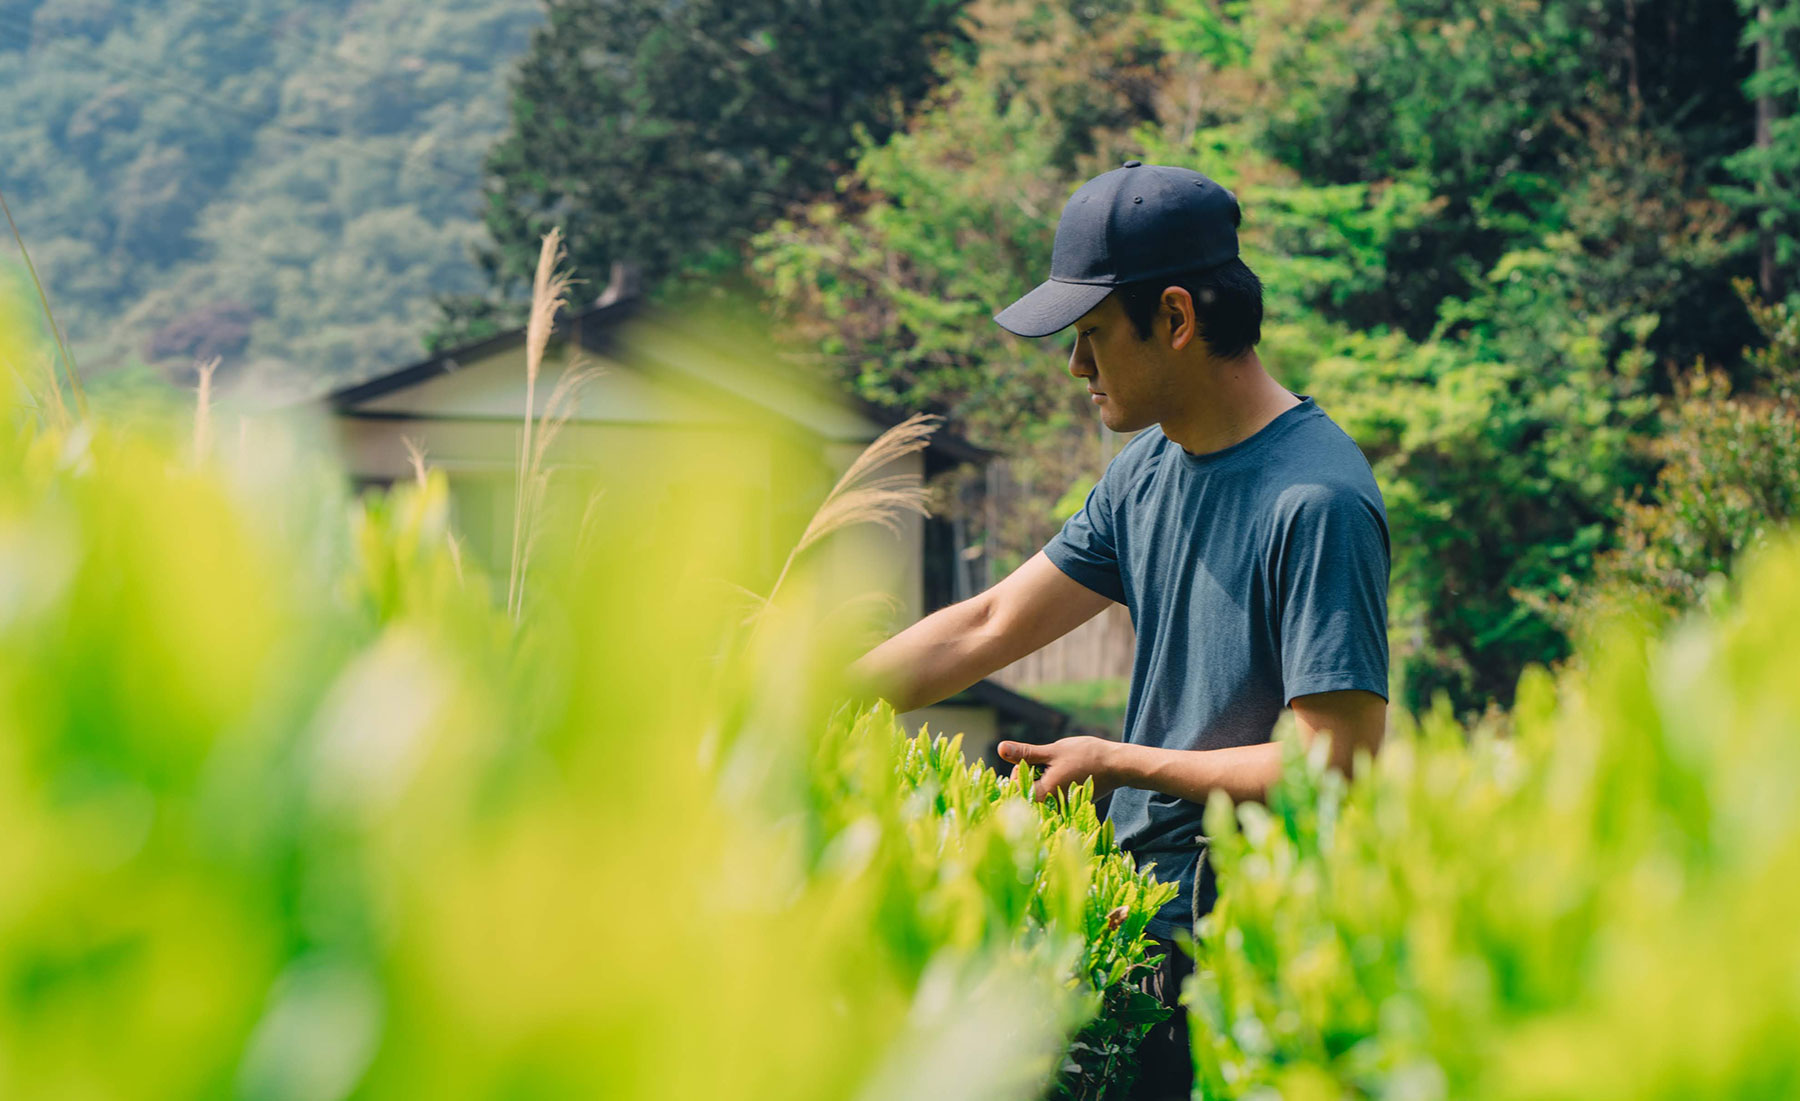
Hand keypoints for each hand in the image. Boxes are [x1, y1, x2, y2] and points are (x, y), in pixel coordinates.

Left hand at [996, 736, 1120, 802]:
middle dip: (1032, 773)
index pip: (1015, 787)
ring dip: (1043, 777)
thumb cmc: (1086, 755)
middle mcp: (1051, 806)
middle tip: (1049, 761)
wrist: (1118, 765)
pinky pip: (1052, 795)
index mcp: (1044, 794)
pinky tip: (1067, 773)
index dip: (1019, 770)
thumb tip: (1000, 748)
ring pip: (1040, 791)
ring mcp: (1061, 807)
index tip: (1034, 759)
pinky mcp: (1069, 805)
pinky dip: (1054, 782)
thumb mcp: (1052, 750)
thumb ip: (1026, 753)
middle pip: (1027, 790)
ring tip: (1061, 767)